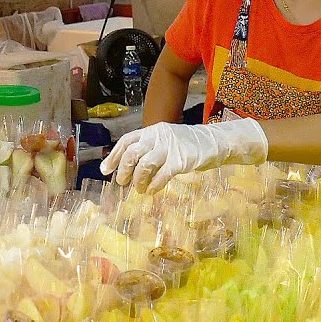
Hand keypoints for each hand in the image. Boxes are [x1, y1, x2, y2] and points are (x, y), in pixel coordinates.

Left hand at [100, 119, 268, 193]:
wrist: (215, 142)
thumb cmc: (188, 144)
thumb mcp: (166, 140)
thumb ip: (149, 149)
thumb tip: (129, 167)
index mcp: (152, 130)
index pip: (126, 141)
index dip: (113, 156)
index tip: (105, 170)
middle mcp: (158, 136)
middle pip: (132, 153)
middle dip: (123, 170)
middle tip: (121, 182)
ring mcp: (170, 147)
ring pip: (144, 165)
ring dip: (138, 180)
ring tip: (139, 189)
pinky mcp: (181, 160)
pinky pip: (161, 176)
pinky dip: (154, 186)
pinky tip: (152, 191)